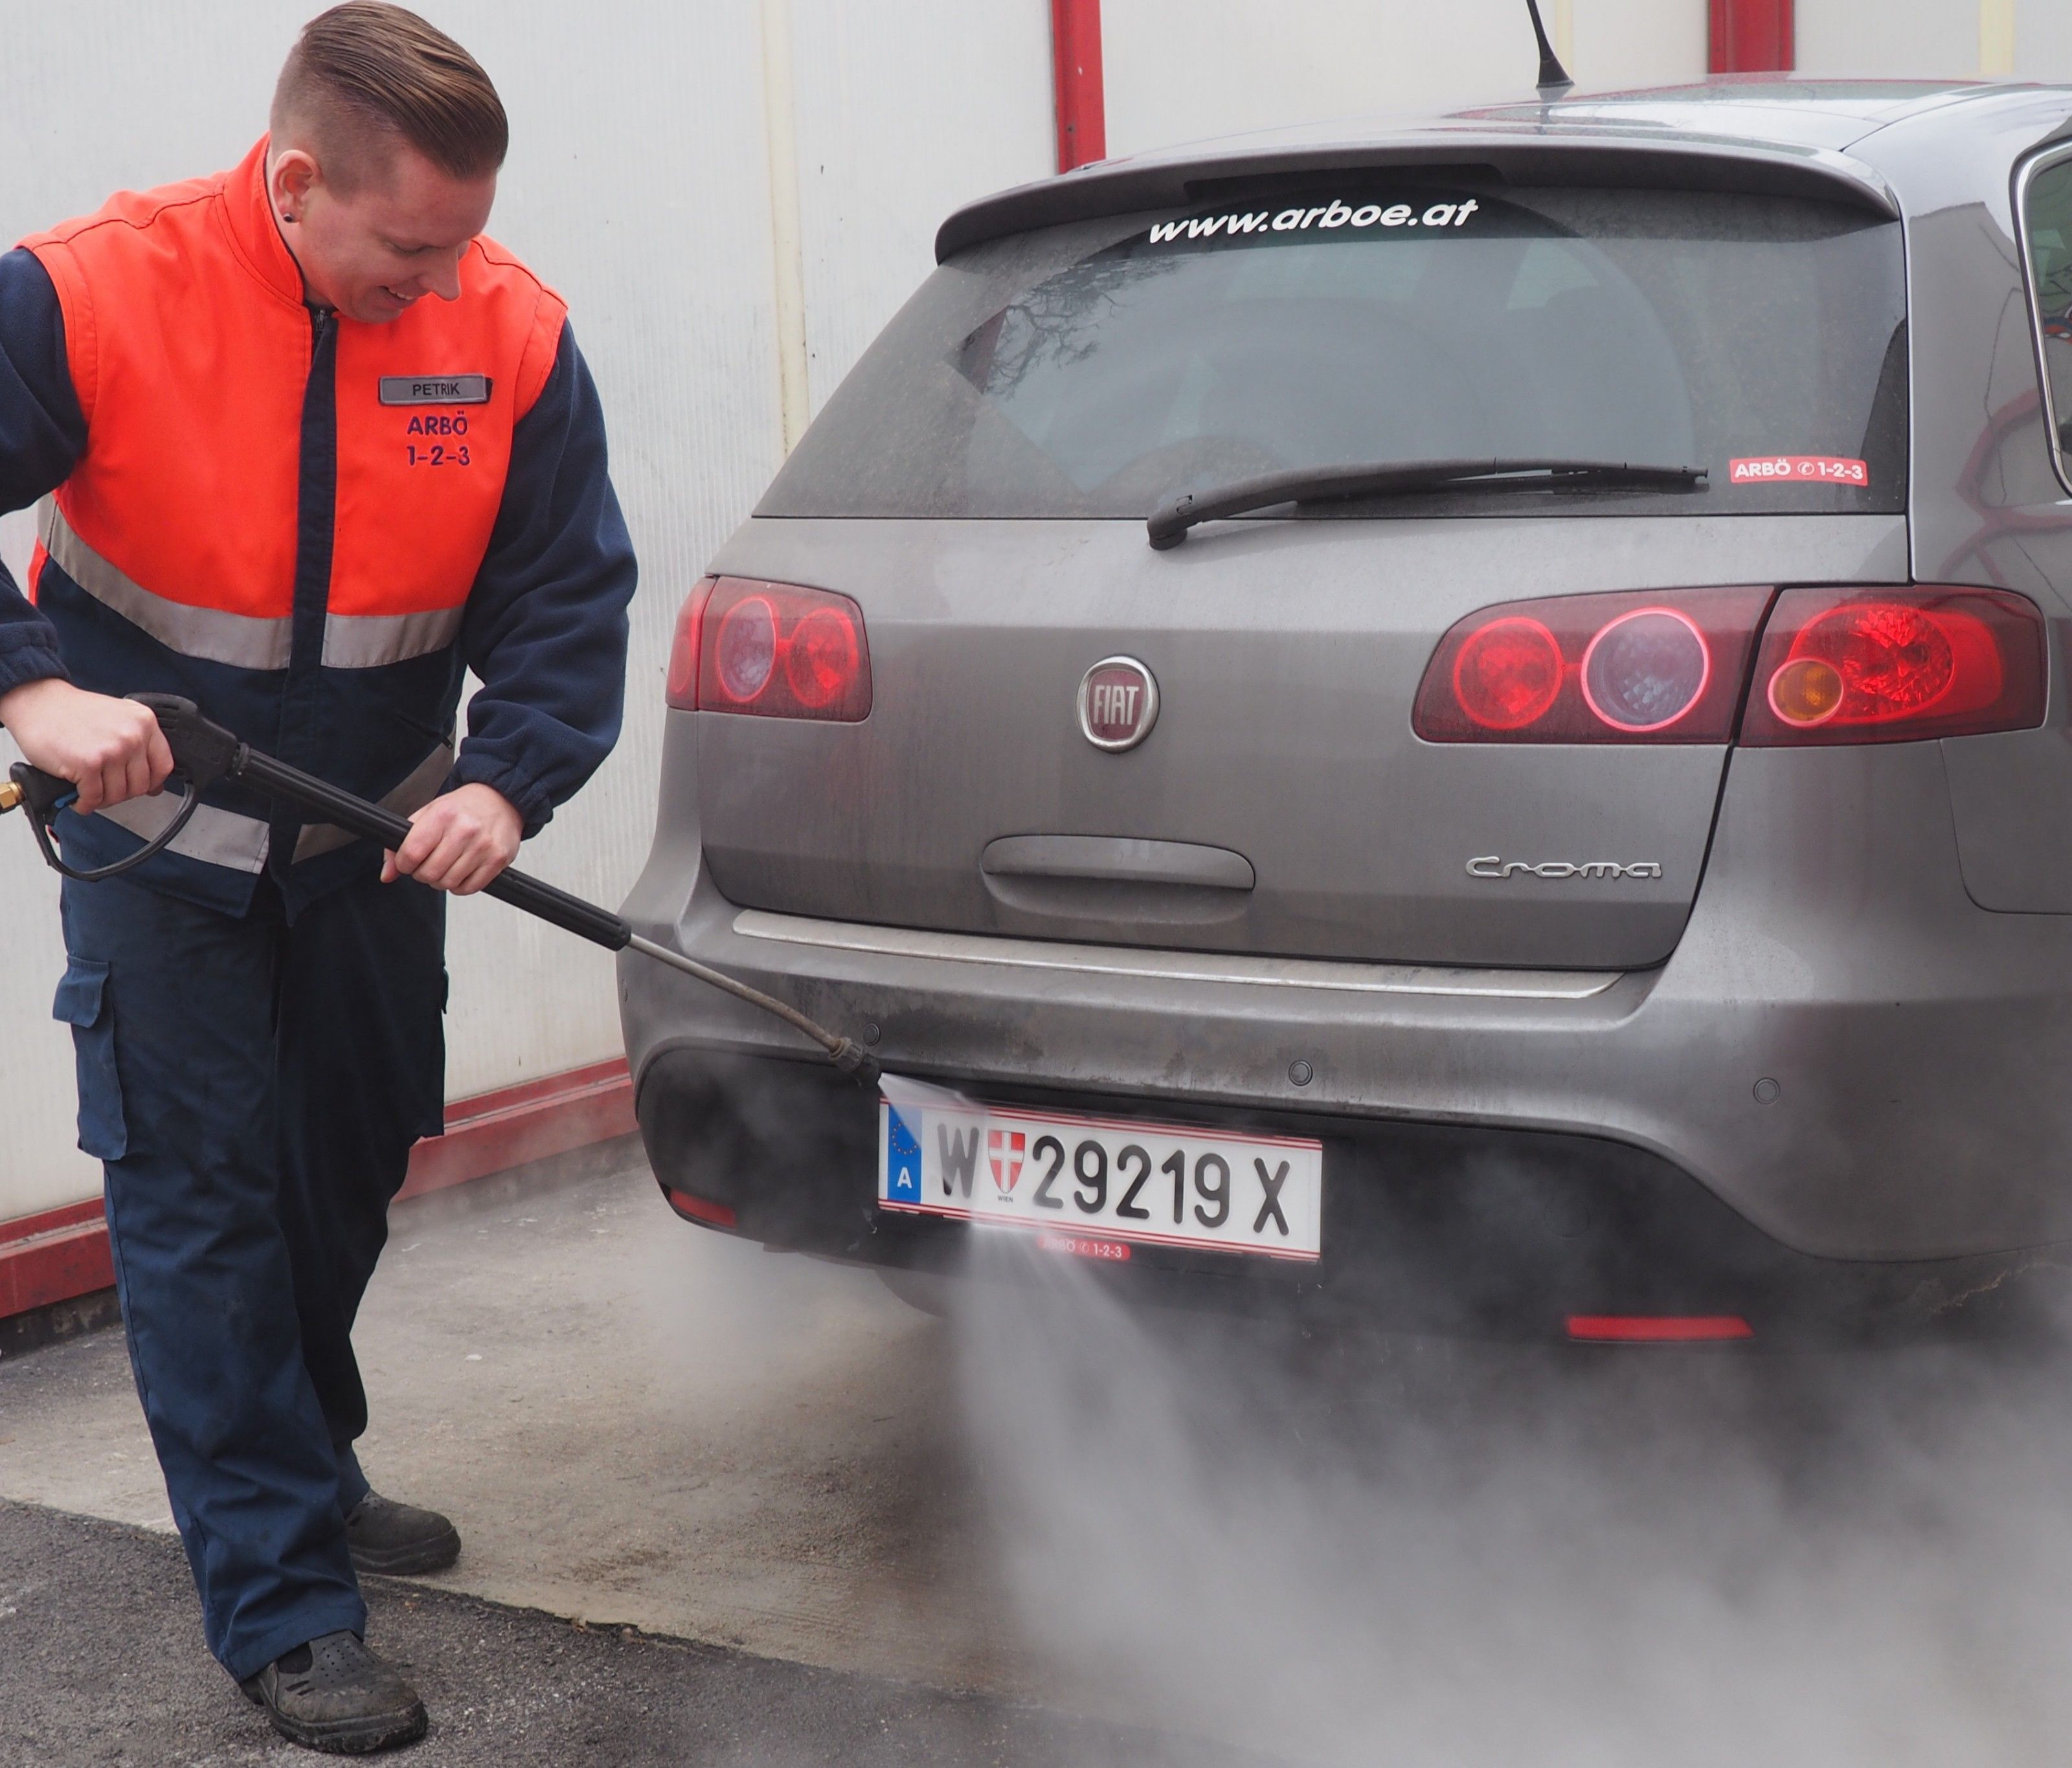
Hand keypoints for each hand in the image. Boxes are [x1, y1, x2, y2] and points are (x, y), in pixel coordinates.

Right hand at [0, 678, 174, 813]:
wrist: (38, 701)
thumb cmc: (73, 711)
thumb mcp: (118, 717)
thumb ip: (138, 742)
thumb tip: (153, 781)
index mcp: (144, 722)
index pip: (163, 766)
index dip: (152, 782)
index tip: (142, 787)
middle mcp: (132, 736)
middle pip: (140, 785)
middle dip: (122, 793)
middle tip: (108, 789)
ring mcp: (111, 751)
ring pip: (118, 795)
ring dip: (102, 800)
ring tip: (92, 792)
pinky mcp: (88, 764)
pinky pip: (94, 798)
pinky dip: (85, 804)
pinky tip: (79, 799)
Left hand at [381, 782, 521, 894]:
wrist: (500, 800)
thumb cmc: (463, 808)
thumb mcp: (428, 815)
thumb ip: (403, 844)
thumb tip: (388, 874)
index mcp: (443, 815)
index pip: (412, 853)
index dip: (404, 864)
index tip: (408, 862)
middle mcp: (464, 830)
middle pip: (429, 873)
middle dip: (423, 874)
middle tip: (429, 864)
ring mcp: (483, 846)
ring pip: (449, 883)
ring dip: (442, 881)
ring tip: (447, 867)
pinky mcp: (497, 860)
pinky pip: (470, 888)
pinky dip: (461, 886)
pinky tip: (462, 872)